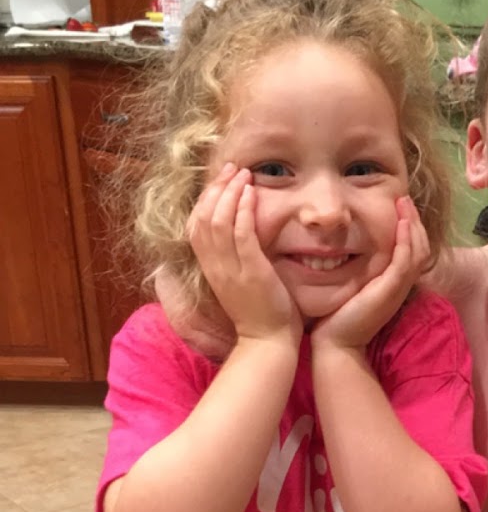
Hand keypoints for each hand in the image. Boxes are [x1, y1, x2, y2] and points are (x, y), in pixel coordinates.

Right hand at [188, 164, 302, 343]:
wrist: (267, 343)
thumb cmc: (259, 314)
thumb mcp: (238, 284)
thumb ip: (233, 261)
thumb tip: (237, 239)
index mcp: (210, 269)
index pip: (195, 226)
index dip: (205, 199)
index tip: (220, 181)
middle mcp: (215, 267)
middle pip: (203, 217)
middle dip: (216, 188)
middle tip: (232, 168)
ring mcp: (231, 270)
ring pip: (219, 221)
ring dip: (230, 192)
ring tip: (243, 174)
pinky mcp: (251, 272)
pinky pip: (241, 234)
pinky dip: (243, 210)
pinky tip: (251, 193)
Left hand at [310, 196, 429, 351]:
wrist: (337, 344)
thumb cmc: (338, 318)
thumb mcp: (354, 288)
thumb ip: (359, 270)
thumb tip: (346, 249)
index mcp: (394, 284)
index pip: (412, 251)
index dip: (409, 228)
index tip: (399, 207)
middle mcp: (400, 285)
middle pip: (420, 247)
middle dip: (414, 220)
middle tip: (404, 198)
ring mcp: (398, 288)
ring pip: (417, 251)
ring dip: (412, 224)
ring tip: (404, 203)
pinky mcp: (390, 290)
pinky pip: (405, 260)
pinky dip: (406, 240)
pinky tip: (401, 223)